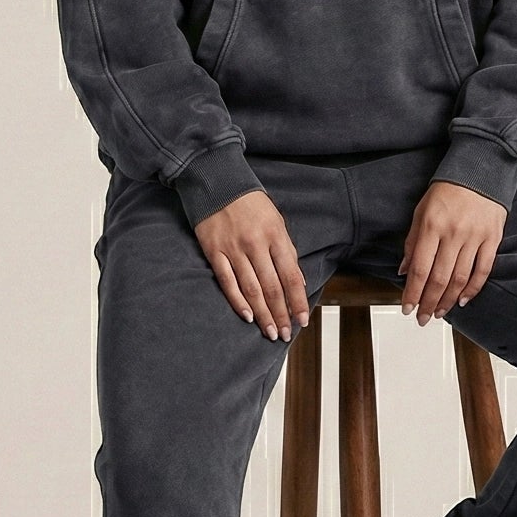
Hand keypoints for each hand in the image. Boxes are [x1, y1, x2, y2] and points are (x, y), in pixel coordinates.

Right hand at [194, 189, 311, 340]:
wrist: (217, 182)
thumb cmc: (250, 203)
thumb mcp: (276, 221)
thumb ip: (287, 251)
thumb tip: (298, 282)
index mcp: (275, 235)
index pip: (291, 276)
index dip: (298, 301)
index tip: (302, 321)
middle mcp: (256, 244)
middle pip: (272, 287)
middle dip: (281, 314)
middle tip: (285, 334)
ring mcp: (233, 249)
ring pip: (252, 289)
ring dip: (263, 314)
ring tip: (270, 331)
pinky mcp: (214, 252)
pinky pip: (228, 282)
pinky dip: (238, 301)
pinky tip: (248, 316)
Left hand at [399, 178, 505, 324]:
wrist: (481, 169)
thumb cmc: (447, 190)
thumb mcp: (421, 211)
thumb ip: (413, 241)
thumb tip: (403, 270)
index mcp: (431, 226)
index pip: (419, 268)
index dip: (412, 292)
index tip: (406, 307)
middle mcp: (453, 234)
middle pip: (439, 279)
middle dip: (428, 302)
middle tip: (422, 318)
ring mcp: (475, 237)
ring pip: (460, 279)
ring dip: (448, 300)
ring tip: (439, 312)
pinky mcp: (492, 239)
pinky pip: (483, 270)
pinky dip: (472, 289)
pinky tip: (462, 300)